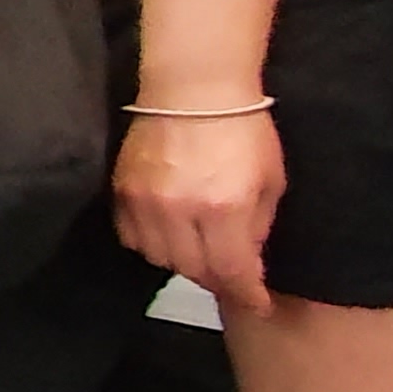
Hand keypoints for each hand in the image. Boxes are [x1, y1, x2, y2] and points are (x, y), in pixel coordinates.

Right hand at [115, 110, 286, 315]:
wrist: (194, 88)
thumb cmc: (242, 126)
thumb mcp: (270, 179)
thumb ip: (259, 225)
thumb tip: (247, 258)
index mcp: (225, 207)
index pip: (232, 271)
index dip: (246, 293)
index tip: (257, 303)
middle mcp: (181, 210)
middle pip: (195, 271)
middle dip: (218, 277)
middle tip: (231, 273)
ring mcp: (146, 202)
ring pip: (162, 259)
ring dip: (185, 262)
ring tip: (200, 251)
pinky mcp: (122, 191)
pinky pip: (134, 238)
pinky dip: (153, 244)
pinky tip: (169, 234)